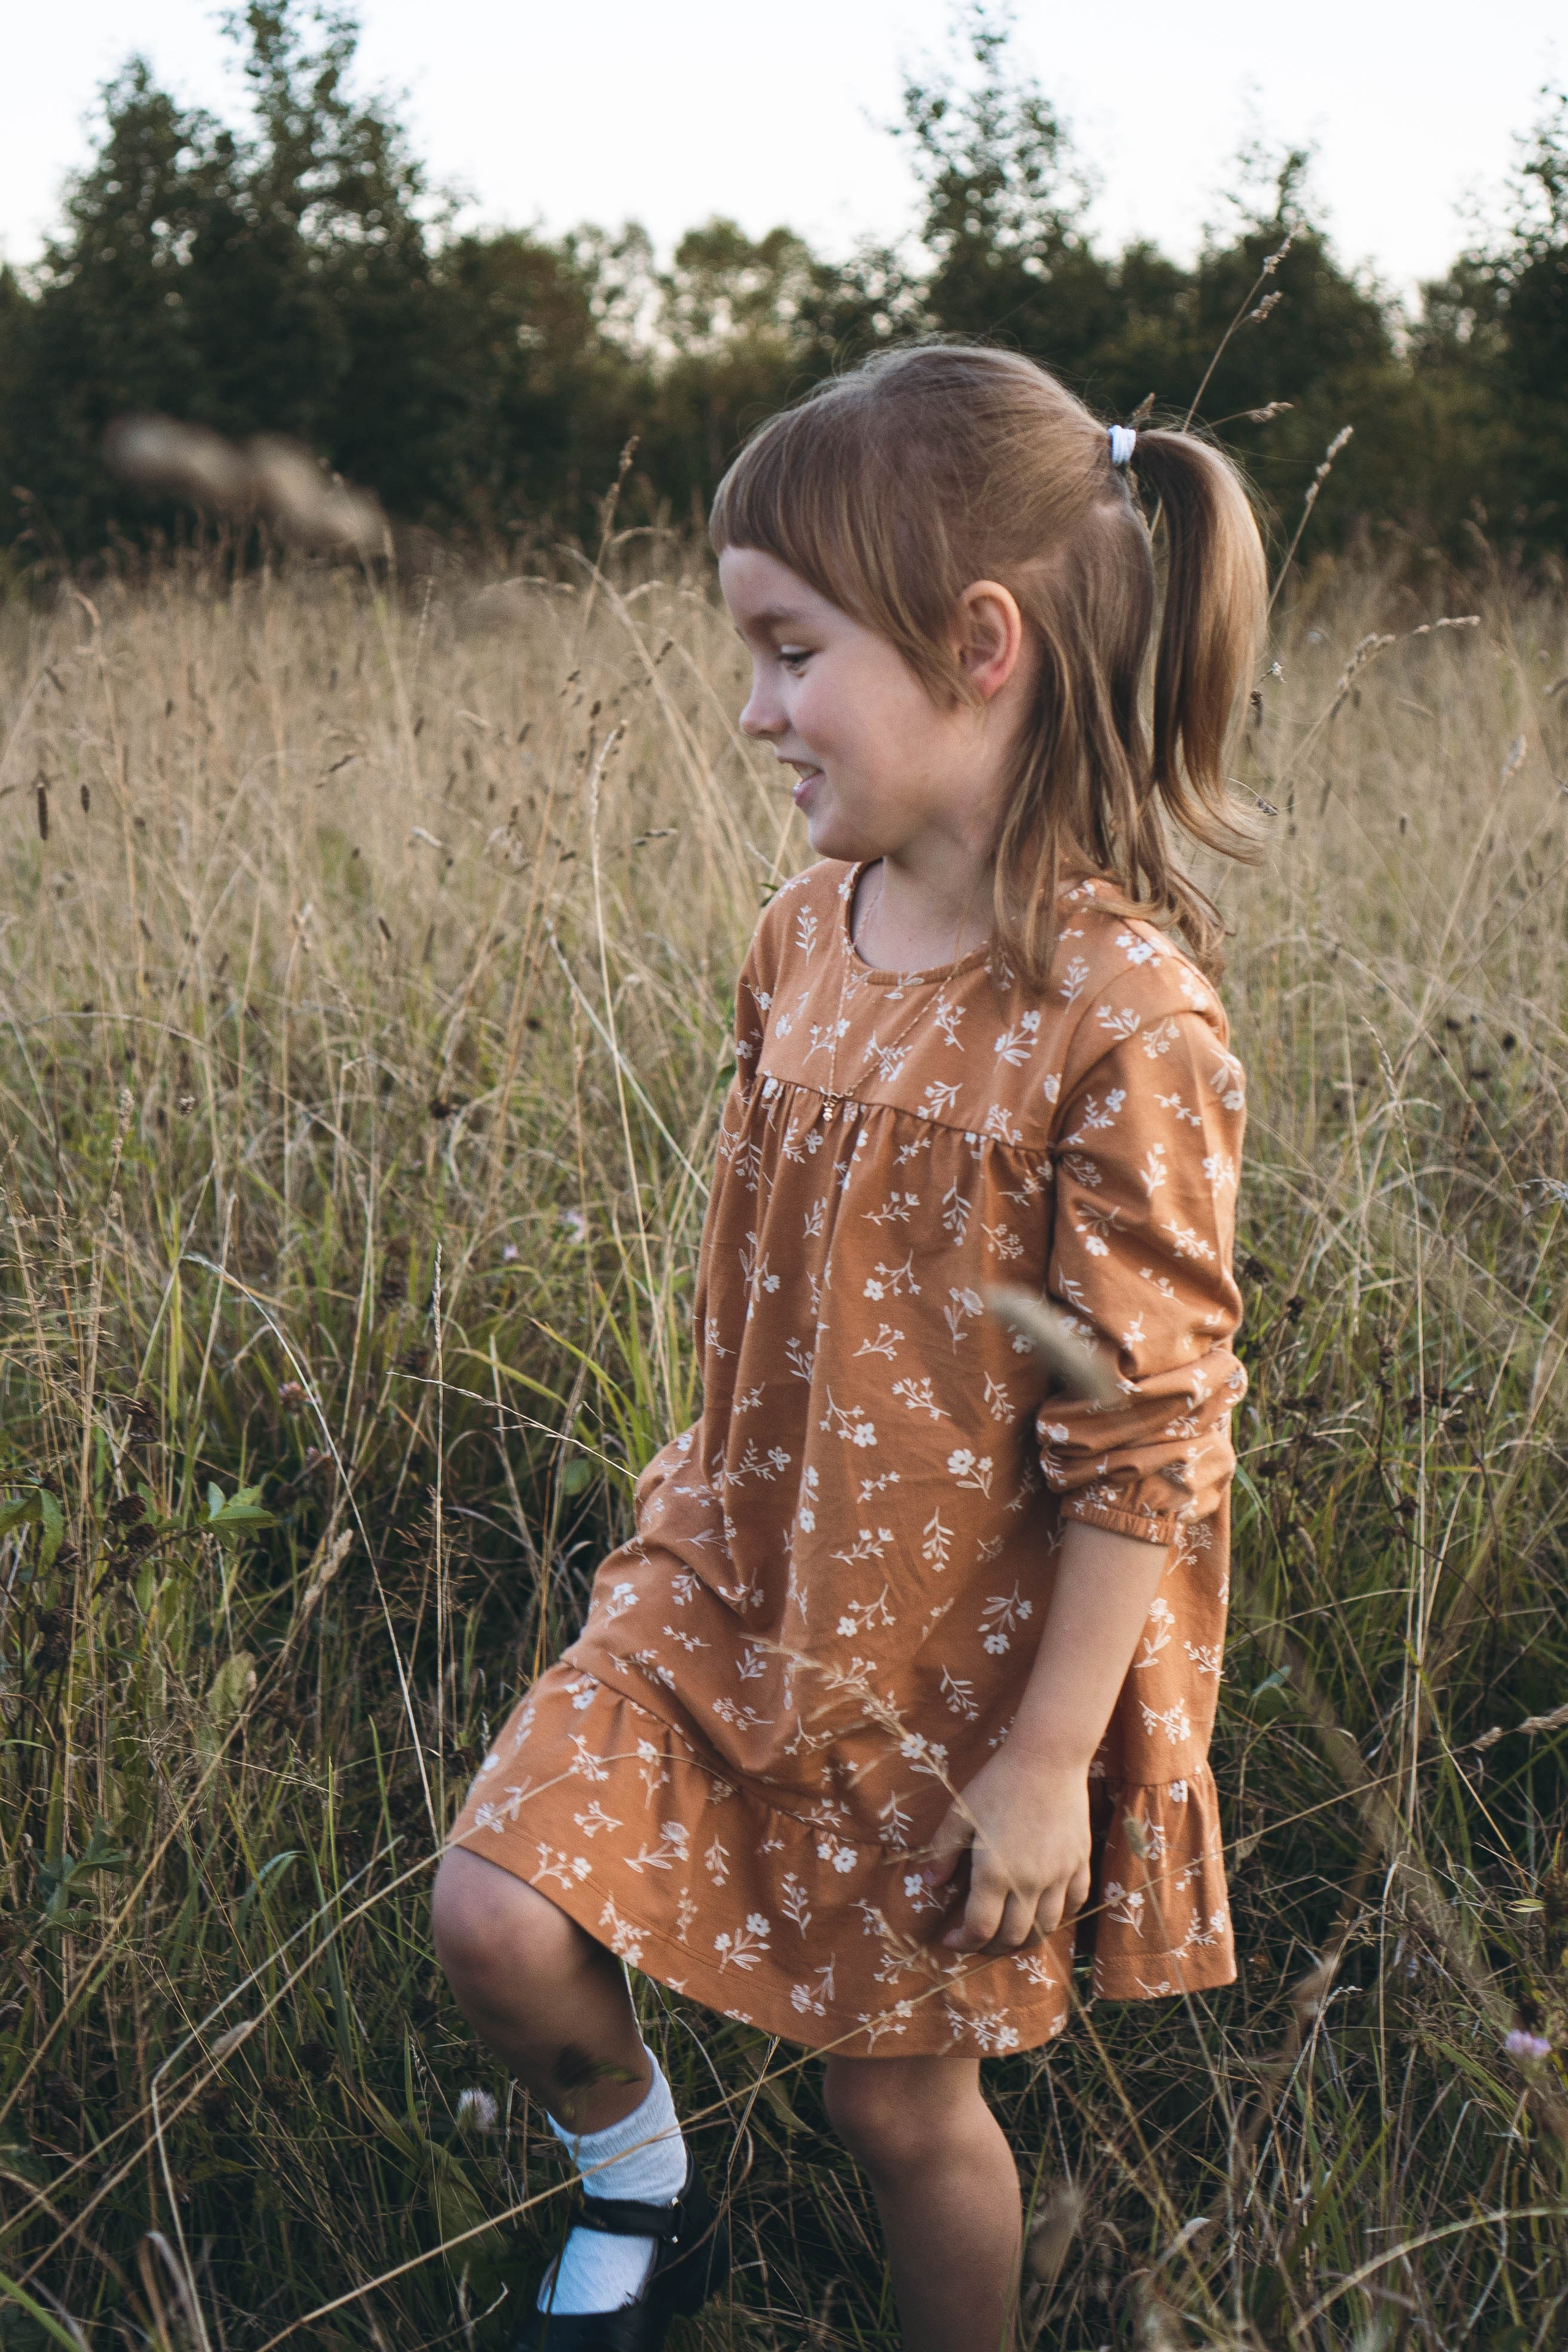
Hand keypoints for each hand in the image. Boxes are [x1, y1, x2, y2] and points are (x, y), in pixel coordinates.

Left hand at [924, 1753, 1092, 1953]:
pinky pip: (1074, 1904)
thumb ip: (942, 1852)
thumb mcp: (960, 1814)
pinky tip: (1043, 1911)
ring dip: (1024, 1939)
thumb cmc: (998, 1783)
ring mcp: (1060, 1875)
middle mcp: (1030, 1883)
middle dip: (991, 1947)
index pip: (980, 1929)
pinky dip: (1058, 1916)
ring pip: (1046, 1928)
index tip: (950, 1939)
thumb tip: (930, 1883)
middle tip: (977, 1941)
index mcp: (995, 1874)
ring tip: (1008, 1934)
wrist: (1047, 1758)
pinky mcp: (1080, 1863)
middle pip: (1014, 1937)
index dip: (963, 1942)